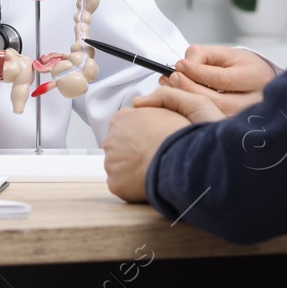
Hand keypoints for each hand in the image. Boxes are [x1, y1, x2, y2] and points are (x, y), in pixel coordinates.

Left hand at [103, 87, 224, 201]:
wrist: (176, 159)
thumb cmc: (175, 134)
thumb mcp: (167, 105)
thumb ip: (150, 102)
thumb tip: (137, 102)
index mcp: (120, 119)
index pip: (124, 126)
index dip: (139, 134)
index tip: (151, 140)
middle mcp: (110, 139)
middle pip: (118, 146)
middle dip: (131, 150)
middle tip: (152, 155)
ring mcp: (110, 163)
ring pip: (118, 166)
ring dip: (130, 168)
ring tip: (151, 169)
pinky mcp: (114, 183)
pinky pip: (121, 184)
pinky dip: (130, 185)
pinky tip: (146, 181)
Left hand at [161, 44, 276, 116]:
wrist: (259, 83)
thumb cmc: (240, 66)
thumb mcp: (225, 53)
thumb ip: (203, 55)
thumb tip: (183, 66)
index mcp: (256, 76)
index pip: (222, 79)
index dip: (196, 72)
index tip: (178, 65)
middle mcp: (256, 100)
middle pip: (217, 101)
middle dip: (189, 89)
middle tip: (172, 78)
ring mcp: (247, 118)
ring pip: (213, 114)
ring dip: (188, 101)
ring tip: (172, 89)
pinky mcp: (236, 128)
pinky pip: (211, 122)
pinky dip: (193, 113)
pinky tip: (182, 102)